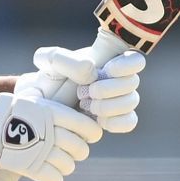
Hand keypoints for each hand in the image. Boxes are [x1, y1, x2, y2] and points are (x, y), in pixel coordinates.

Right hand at [0, 90, 102, 180]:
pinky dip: (54, 178)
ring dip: (65, 166)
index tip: (89, 137)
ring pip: (69, 165)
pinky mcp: (31, 168)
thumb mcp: (34, 103)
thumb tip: (82, 120)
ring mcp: (41, 151)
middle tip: (71, 151)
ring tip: (57, 161)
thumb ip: (57, 111)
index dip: (92, 134)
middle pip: (80, 149)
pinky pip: (55, 179)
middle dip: (78, 152)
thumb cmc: (13, 115)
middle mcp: (50, 131)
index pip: (88, 128)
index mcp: (53, 112)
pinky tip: (49, 173)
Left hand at [15, 46, 145, 134]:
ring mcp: (118, 100)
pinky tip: (98, 120)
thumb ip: (63, 58)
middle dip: (109, 89)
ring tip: (86, 105)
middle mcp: (117, 80)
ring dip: (109, 105)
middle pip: (133, 82)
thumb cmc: (48, 79)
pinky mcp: (114, 120)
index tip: (107, 70)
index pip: (135, 60)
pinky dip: (116, 121)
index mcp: (108, 60)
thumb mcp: (48, 62)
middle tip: (85, 92)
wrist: (44, 106)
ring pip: (131, 102)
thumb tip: (91, 71)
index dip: (126, 66)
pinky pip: (129, 122)